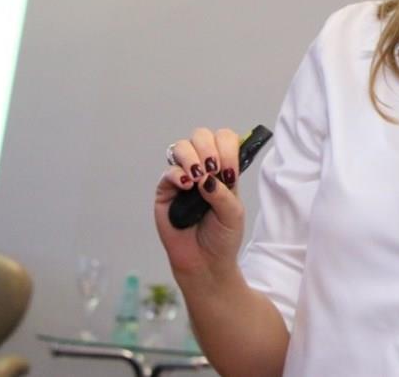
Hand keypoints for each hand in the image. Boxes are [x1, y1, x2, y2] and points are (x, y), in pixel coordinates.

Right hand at [154, 127, 244, 283]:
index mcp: (224, 170)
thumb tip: (206, 176)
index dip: (227, 148)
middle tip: (214, 170)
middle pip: (201, 136)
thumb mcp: (233, 214)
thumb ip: (223, 193)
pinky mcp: (166, 192)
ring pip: (181, 147)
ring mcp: (183, 178)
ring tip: (198, 178)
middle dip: (209, 148)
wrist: (205, 262)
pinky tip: (187, 186)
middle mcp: (203, 169)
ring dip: (192, 157)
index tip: (229, 171)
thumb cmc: (223, 237)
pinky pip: (168, 172)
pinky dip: (178, 174)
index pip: (224, 140)